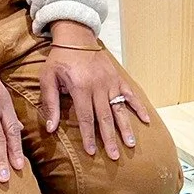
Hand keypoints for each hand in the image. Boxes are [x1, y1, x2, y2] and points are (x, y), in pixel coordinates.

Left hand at [41, 24, 151, 160]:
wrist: (76, 37)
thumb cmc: (59, 59)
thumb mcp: (47, 78)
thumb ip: (50, 103)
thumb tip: (50, 128)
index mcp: (80, 87)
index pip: (85, 117)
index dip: (88, 136)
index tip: (92, 152)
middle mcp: (98, 86)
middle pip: (105, 117)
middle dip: (109, 138)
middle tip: (114, 156)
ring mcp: (110, 82)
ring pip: (119, 109)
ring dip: (125, 128)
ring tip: (130, 144)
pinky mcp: (117, 78)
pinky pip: (130, 94)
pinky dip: (138, 107)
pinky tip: (146, 120)